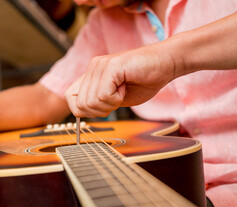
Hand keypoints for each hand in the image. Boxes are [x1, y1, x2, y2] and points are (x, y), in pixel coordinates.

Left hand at [65, 45, 179, 117]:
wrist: (166, 64)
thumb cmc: (145, 80)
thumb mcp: (116, 97)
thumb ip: (99, 102)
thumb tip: (83, 112)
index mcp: (92, 74)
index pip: (70, 98)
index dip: (84, 111)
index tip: (103, 108)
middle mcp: (92, 68)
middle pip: (80, 105)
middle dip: (100, 110)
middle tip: (117, 98)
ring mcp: (100, 66)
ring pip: (91, 102)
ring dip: (110, 104)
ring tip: (122, 90)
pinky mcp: (110, 67)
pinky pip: (104, 96)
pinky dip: (117, 99)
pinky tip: (125, 87)